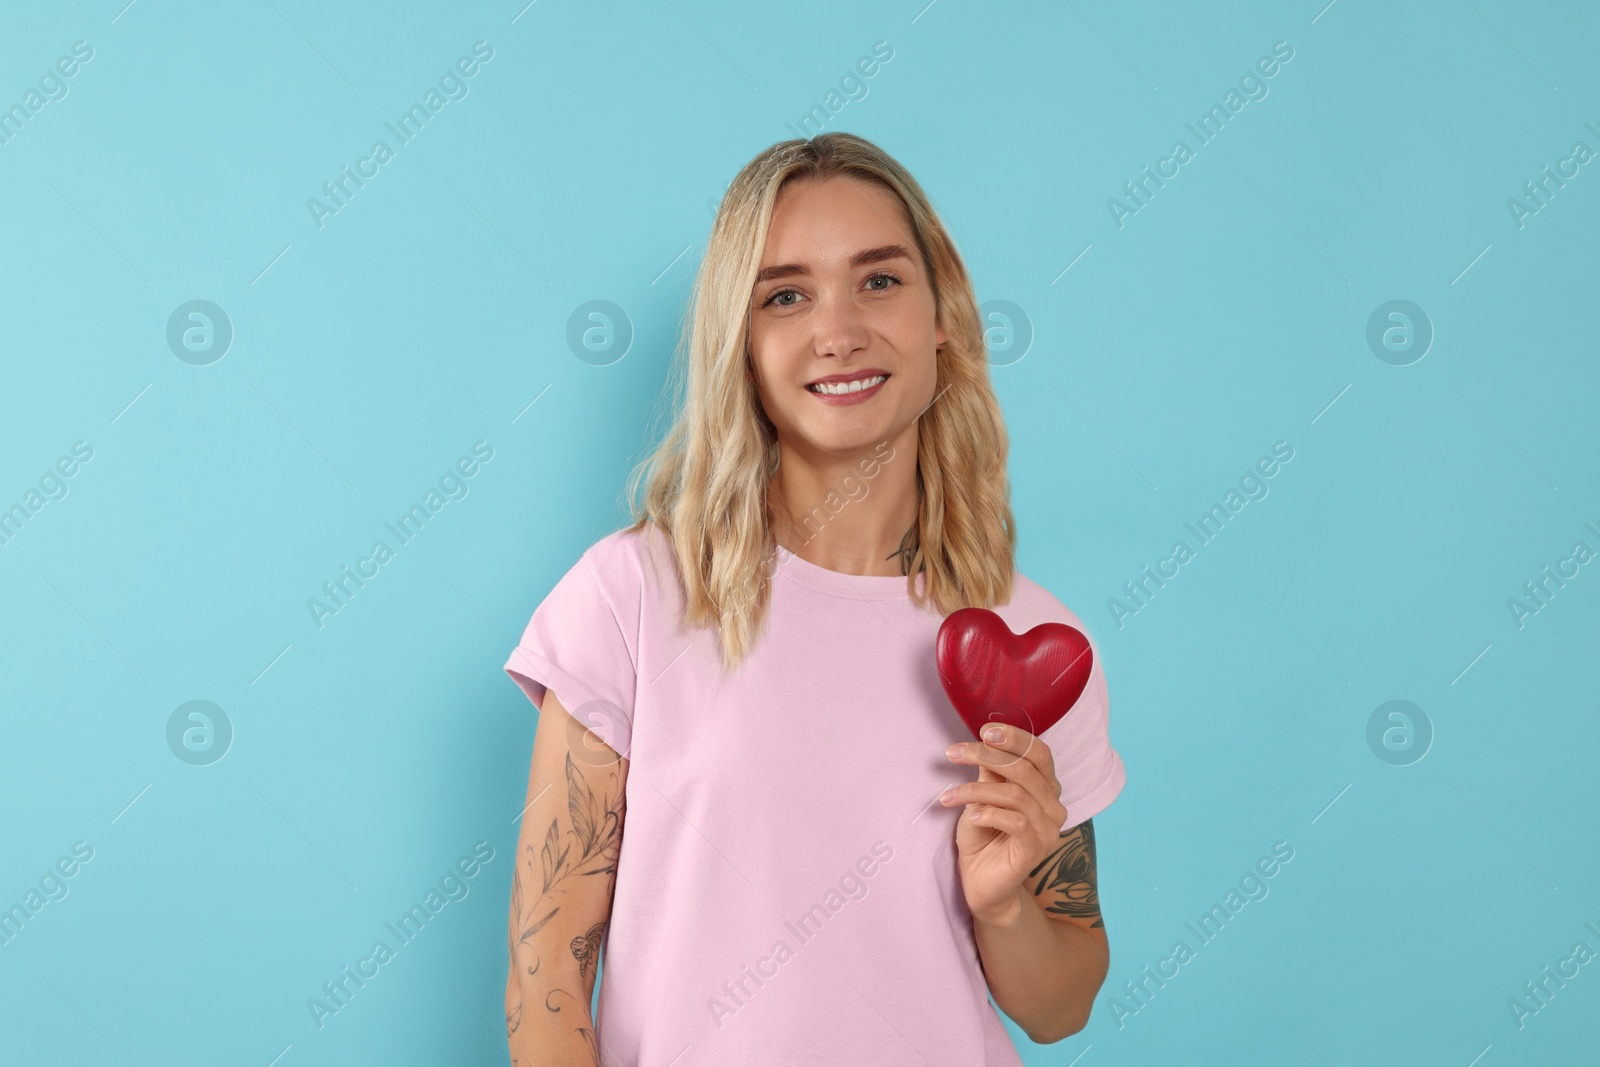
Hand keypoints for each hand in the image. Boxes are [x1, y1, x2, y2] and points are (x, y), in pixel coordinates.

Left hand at [941, 723, 1067, 925]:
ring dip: (975, 789)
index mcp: (1045, 788)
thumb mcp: (983, 796)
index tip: (984, 730)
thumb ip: (990, 771)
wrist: (981, 883)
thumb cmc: (983, 836)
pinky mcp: (1035, 850)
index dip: (1014, 738)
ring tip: (949, 795)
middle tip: (953, 752)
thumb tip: (986, 739)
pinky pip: (1015, 821)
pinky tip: (971, 816)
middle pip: (1025, 768)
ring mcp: (1048, 829)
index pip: (1039, 753)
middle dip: (986, 755)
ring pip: (1015, 794)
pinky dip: (988, 813)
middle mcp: (1053, 806)